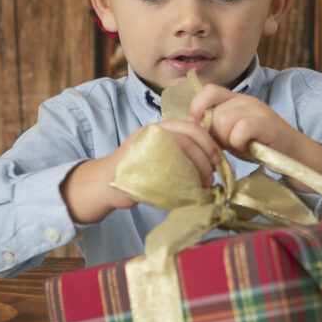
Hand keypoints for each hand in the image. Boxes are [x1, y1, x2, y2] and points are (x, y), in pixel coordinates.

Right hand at [60, 120, 218, 222]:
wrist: (105, 183)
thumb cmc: (137, 168)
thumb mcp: (157, 149)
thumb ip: (178, 147)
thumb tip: (209, 159)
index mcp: (158, 127)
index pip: (191, 127)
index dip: (208, 143)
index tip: (216, 160)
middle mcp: (152, 135)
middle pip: (188, 141)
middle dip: (205, 159)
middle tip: (211, 176)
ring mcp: (145, 151)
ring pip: (180, 157)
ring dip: (197, 172)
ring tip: (204, 186)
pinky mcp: (140, 170)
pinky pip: (168, 177)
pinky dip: (184, 186)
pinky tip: (189, 193)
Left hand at [189, 84, 293, 158]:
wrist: (292, 153)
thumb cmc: (258, 145)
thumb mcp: (231, 133)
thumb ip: (214, 126)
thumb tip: (191, 127)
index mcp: (235, 99)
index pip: (209, 90)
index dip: (197, 106)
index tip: (196, 124)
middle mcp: (246, 100)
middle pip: (214, 113)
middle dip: (216, 134)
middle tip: (230, 144)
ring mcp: (257, 109)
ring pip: (224, 120)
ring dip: (228, 139)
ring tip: (240, 145)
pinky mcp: (266, 122)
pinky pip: (240, 130)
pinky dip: (239, 143)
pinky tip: (247, 147)